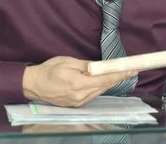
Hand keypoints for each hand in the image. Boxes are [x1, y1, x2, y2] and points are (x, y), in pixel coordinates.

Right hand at [22, 56, 136, 106]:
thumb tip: (101, 66)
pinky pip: (92, 95)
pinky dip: (99, 87)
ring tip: (118, 74)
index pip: (105, 79)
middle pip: (105, 86)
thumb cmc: (49, 70)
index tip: (132, 70)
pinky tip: (102, 81)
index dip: (120, 75)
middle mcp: (81, 96)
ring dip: (109, 83)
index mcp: (79, 83)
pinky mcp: (76, 104)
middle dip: (118, 78)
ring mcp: (79, 102)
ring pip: (100, 91)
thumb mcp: (68, 62)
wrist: (34, 85)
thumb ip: (87, 65)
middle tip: (130, 70)